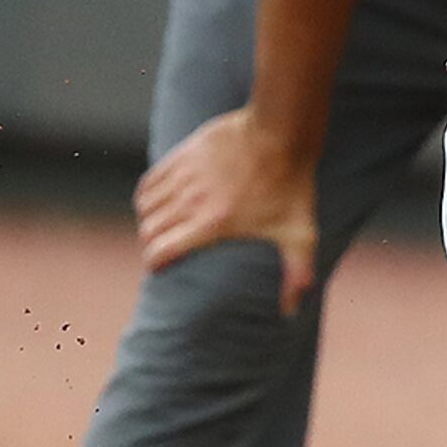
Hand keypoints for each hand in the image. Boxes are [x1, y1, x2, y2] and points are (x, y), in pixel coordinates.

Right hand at [134, 108, 319, 313]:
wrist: (281, 134)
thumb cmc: (292, 186)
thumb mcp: (301, 233)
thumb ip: (298, 274)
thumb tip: (293, 312)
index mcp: (212, 224)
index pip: (161, 250)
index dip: (155, 263)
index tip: (159, 268)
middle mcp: (190, 202)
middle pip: (149, 231)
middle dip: (151, 245)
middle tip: (162, 250)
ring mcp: (183, 177)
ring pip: (145, 207)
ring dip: (148, 221)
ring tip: (161, 228)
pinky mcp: (180, 157)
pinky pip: (149, 182)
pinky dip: (147, 196)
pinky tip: (159, 203)